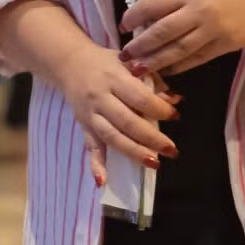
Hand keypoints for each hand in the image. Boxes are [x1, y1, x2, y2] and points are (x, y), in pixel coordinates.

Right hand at [57, 39, 179, 188]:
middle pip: (127, 122)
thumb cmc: (106, 63)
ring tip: (154, 163)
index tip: (175, 116)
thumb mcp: (129, 63)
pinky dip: (96, 165)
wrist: (69, 63)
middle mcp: (100, 98)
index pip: (140, 98)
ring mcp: (90, 114)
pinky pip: (90, 147)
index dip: (159, 109)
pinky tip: (103, 182)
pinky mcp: (83, 126)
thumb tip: (175, 100)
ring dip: (133, 152)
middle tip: (172, 149)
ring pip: (112, 137)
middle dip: (151, 138)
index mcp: (114, 78)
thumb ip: (152, 80)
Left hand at [120, 0, 244, 75]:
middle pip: (161, 33)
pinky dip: (179, 66)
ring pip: (177, 51)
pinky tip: (166, 71)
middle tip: (124, 55)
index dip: (133, 17)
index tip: (122, 26)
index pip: (153, 5)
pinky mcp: (225, 46)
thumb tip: (150, 16)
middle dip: (140, 46)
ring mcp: (213, 32)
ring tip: (139, 69)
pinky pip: (196, 59)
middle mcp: (200, 12)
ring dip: (155, 61)